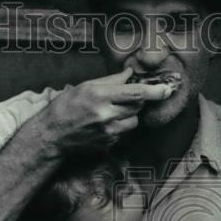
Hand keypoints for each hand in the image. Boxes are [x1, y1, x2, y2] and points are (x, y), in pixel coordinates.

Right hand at [44, 67, 174, 151]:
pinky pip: (124, 134)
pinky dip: (119, 128)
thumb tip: (130, 74)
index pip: (135, 93)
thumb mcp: (85, 86)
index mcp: (100, 96)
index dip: (154, 91)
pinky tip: (103, 125)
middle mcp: (105, 115)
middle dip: (135, 101)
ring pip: (133, 122)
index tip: (168, 89)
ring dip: (129, 116)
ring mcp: (108, 133)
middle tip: (121, 99)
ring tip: (110, 113)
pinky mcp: (108, 145)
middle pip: (137, 107)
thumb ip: (111, 81)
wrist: (52, 135)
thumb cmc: (65, 107)